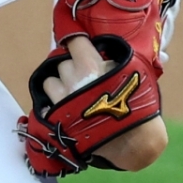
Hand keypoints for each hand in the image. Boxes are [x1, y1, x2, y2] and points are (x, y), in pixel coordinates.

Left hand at [44, 35, 168, 171]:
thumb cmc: (137, 105)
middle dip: (72, 68)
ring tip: (73, 93)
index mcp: (89, 65)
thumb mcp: (131, 71)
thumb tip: (103, 52)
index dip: (77, 42)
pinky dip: (53, 105)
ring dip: (59, 85)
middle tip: (84, 77)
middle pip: (62, 63)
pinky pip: (45, 106)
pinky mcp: (56, 119)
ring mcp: (62, 100)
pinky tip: (65, 109)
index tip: (79, 45)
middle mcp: (72, 80)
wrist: (134, 142)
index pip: (74, 40)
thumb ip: (111, 59)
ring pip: (50, 82)